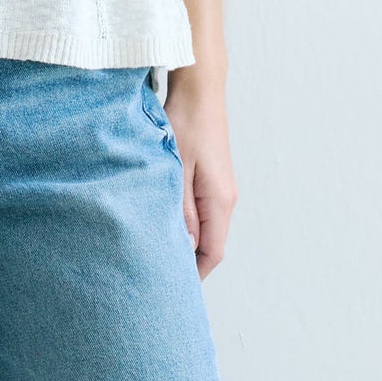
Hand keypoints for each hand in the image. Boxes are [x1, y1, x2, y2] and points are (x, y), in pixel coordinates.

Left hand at [164, 65, 236, 276]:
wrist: (199, 91)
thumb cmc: (185, 124)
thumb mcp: (175, 170)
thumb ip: (179, 210)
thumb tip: (181, 247)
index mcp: (220, 201)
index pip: (212, 253)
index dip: (193, 274)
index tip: (171, 289)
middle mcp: (226, 199)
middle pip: (210, 245)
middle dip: (187, 264)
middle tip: (157, 275)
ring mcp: (221, 190)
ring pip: (205, 230)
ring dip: (185, 243)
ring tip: (155, 253)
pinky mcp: (212, 180)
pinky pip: (202, 214)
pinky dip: (185, 226)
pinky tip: (163, 225)